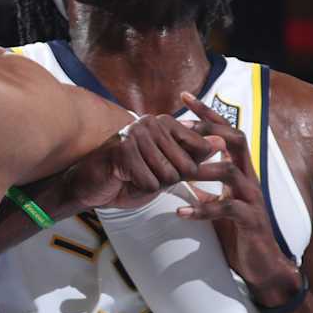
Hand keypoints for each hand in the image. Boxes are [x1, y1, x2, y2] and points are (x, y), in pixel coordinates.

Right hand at [57, 113, 229, 213]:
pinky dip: (137, 189)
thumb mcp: (167, 167)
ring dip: (151, 185)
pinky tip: (123, 179)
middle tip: (145, 175)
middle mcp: (152, 122)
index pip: (200, 148)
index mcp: (165, 122)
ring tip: (133, 177)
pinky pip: (149, 183)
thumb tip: (222, 141)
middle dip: (168, 180)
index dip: (186, 169)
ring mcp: (137, 134)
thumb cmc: (128, 177)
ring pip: (168, 176)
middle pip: (186, 166)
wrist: (89, 186)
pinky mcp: (124, 150)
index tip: (163, 168)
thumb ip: (193, 155)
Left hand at [174, 92, 301, 305]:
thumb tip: (181, 169)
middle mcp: (249, 178)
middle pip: (235, 139)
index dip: (208, 112)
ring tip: (177, 173)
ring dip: (202, 169)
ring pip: (230, 171)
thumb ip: (205, 185)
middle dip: (208, 129)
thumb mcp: (218, 203)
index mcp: (241, 170)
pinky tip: (181, 212)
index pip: (226, 132)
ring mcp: (252, 198)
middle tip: (180, 128)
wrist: (261, 266)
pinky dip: (202, 209)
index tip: (184, 96)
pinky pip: (227, 209)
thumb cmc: (238, 233)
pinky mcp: (250, 221)